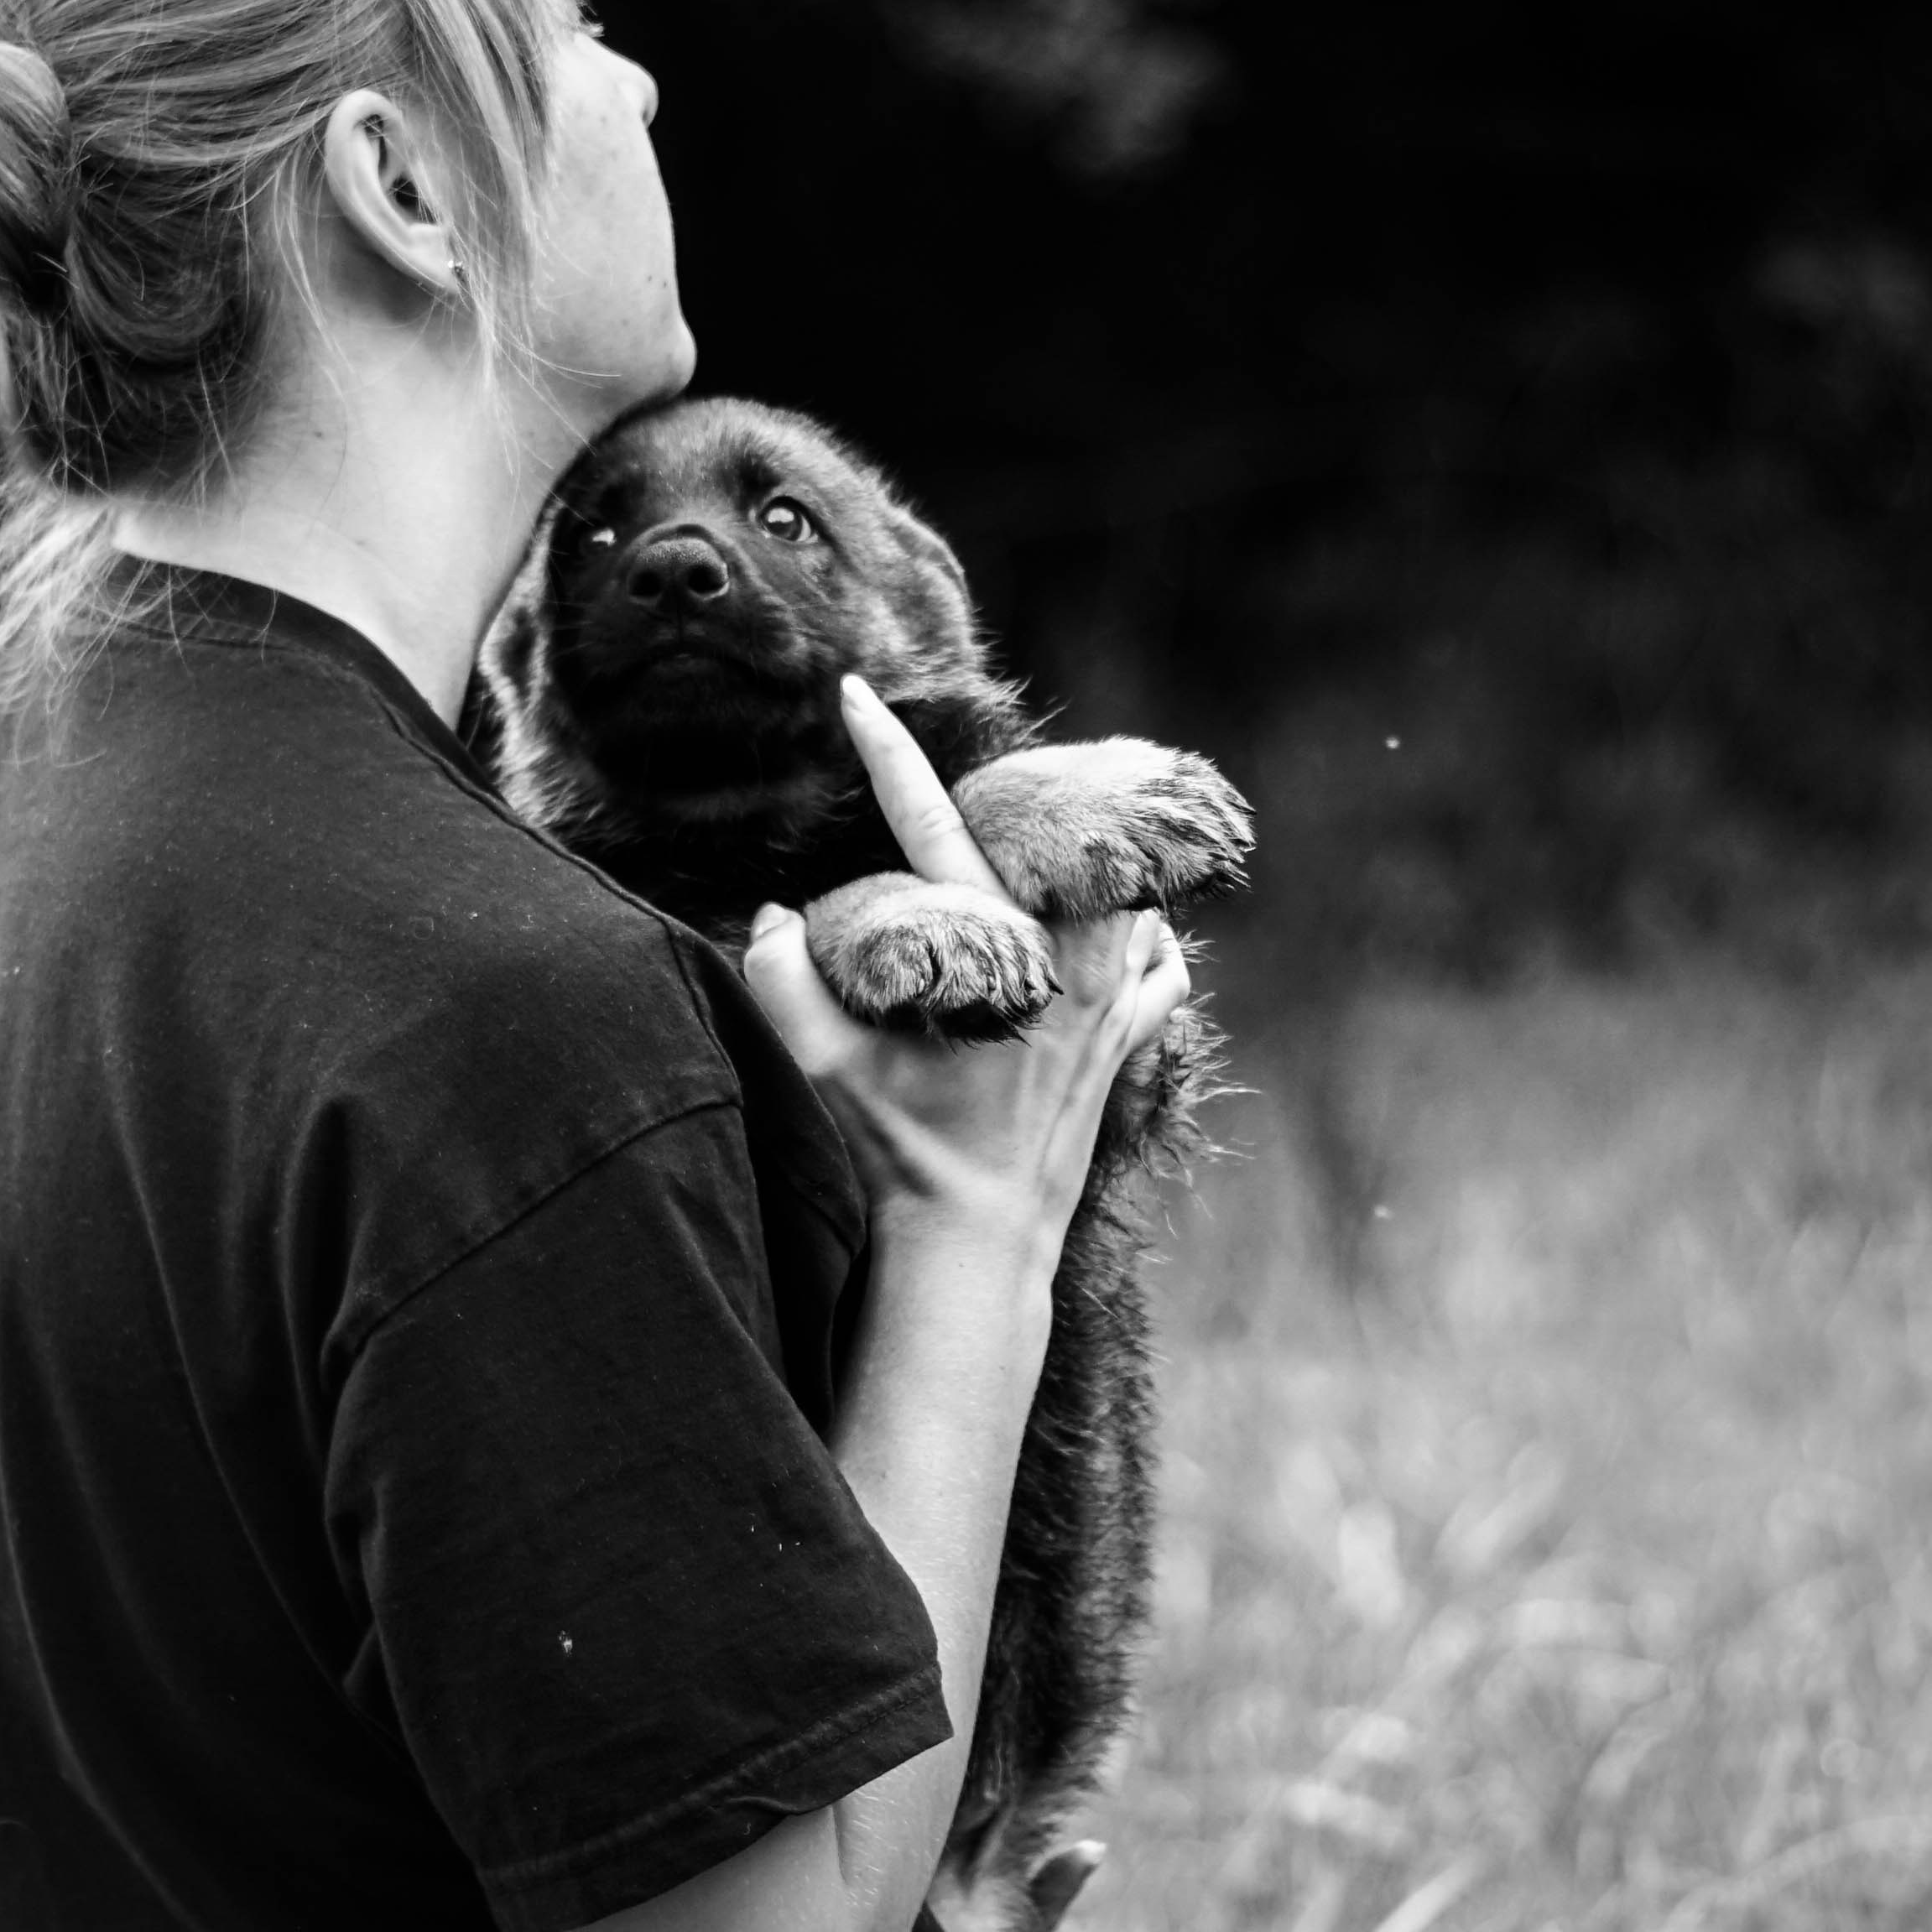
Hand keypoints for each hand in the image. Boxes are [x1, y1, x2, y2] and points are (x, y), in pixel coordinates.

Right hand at [742, 678, 1191, 1266]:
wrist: (978, 1239)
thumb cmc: (898, 1152)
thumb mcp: (823, 1069)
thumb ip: (782, 984)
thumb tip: (773, 914)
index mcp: (989, 946)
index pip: (927, 821)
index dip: (887, 752)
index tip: (858, 693)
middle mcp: (1065, 960)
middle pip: (1055, 835)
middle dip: (1014, 802)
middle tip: (973, 794)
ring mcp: (1108, 1000)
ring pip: (1122, 891)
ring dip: (1085, 866)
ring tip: (1044, 858)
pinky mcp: (1126, 1041)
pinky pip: (1158, 967)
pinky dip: (1141, 942)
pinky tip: (1117, 942)